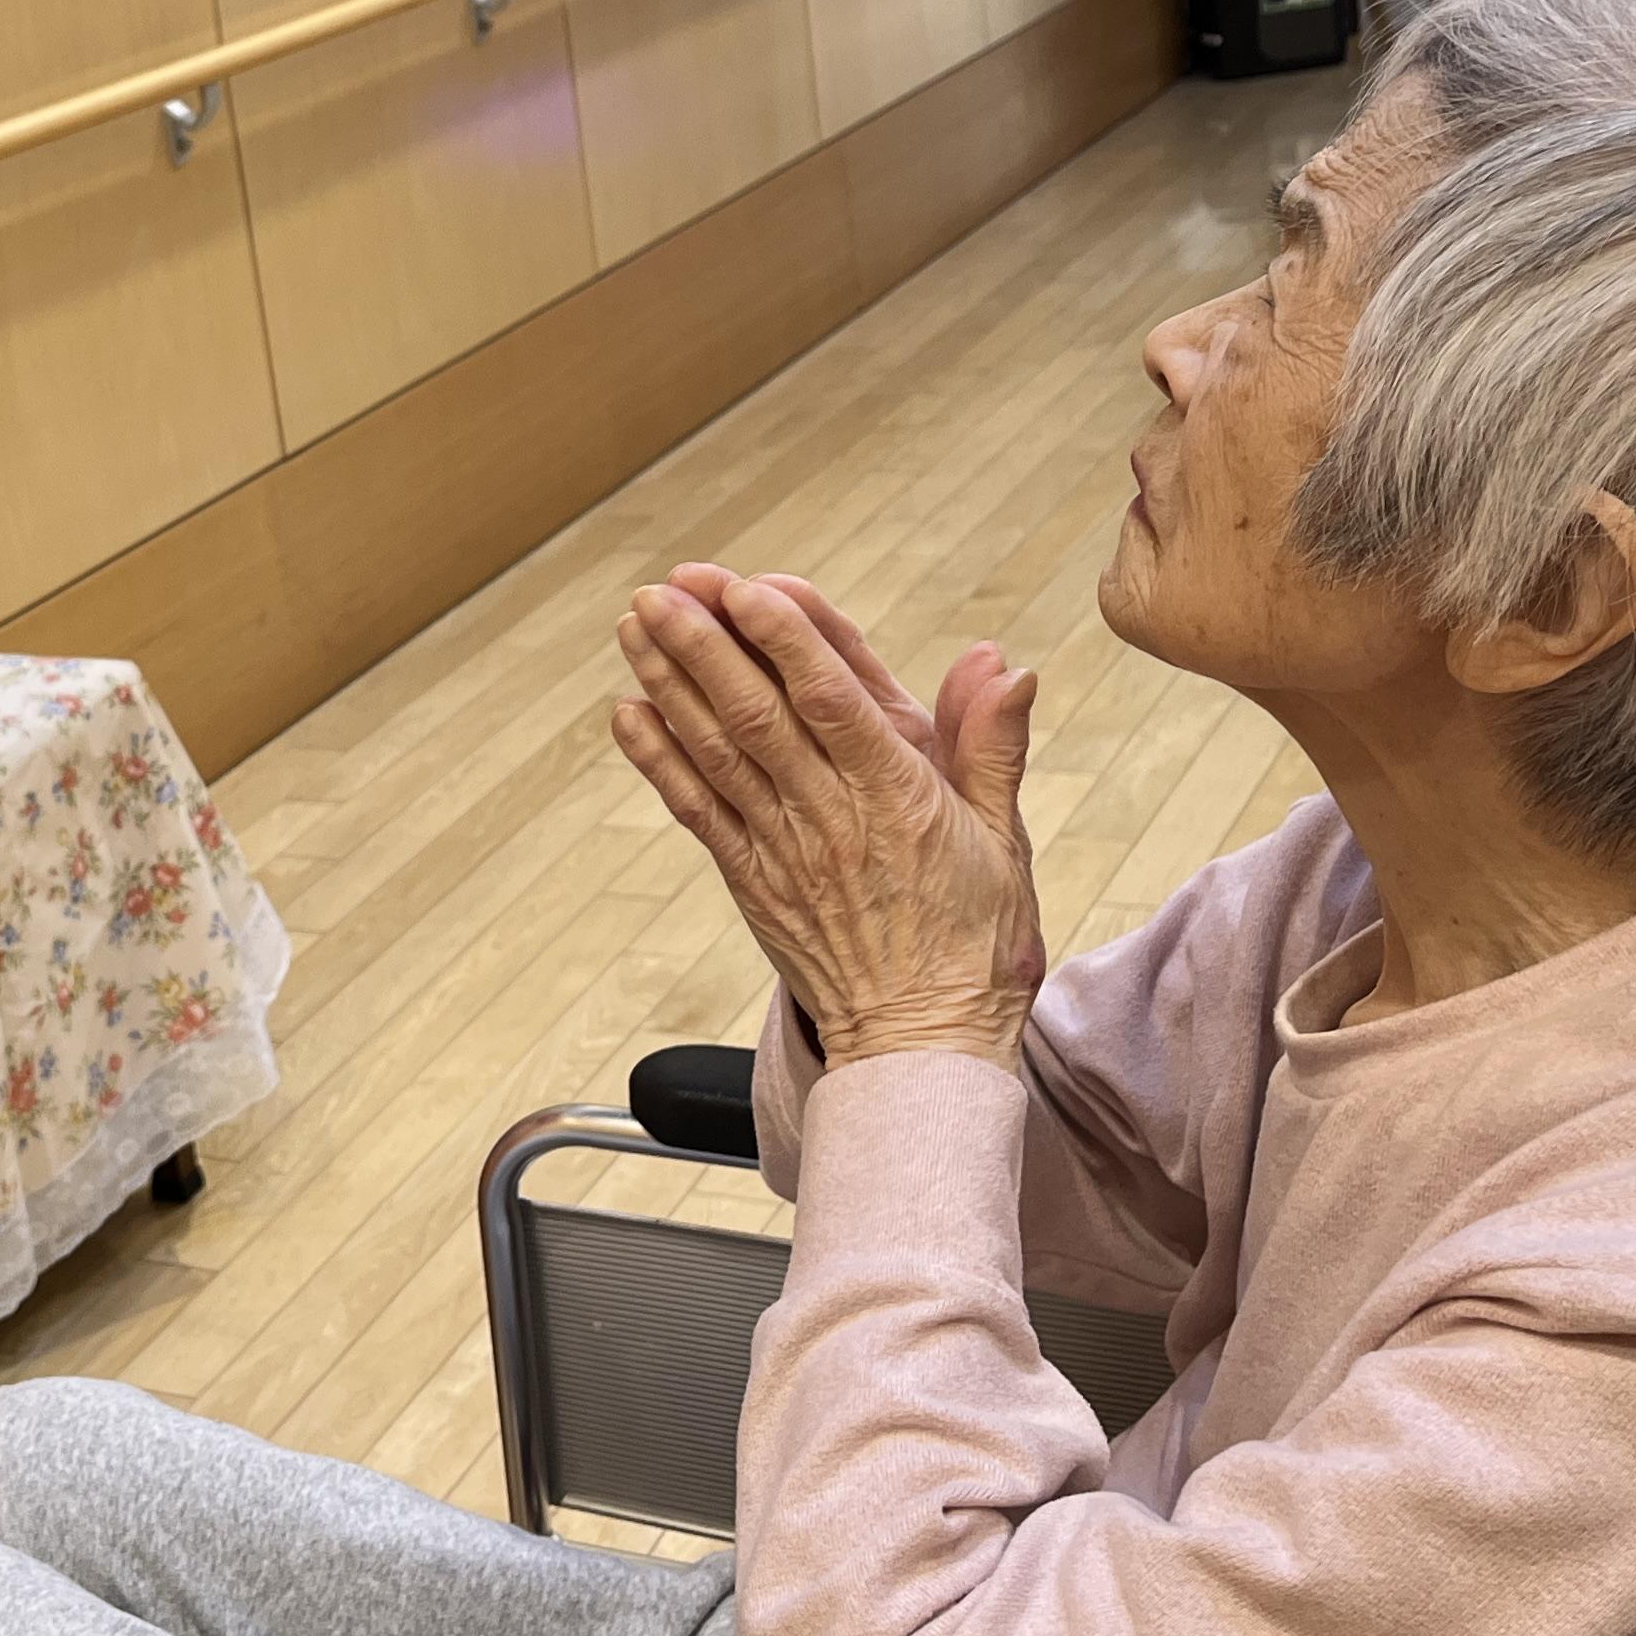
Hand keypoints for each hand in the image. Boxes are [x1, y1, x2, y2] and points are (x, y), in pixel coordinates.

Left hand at [610, 568, 1044, 1067]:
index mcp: (898, 798)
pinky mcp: (751, 882)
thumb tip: (1006, 664)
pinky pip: (697, 811)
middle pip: (759, 716)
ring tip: (637, 626)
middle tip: (665, 590)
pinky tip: (629, 711)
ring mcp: (783, 851)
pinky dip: (659, 760)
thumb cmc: (973, 942)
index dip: (787, 642)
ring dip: (671, 685)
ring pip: (718, 753)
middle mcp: (831, 819)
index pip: (835, 703)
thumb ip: (992, 744)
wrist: (922, 1046)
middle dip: (706, 646)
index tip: (746, 588)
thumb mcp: (1004, 838)